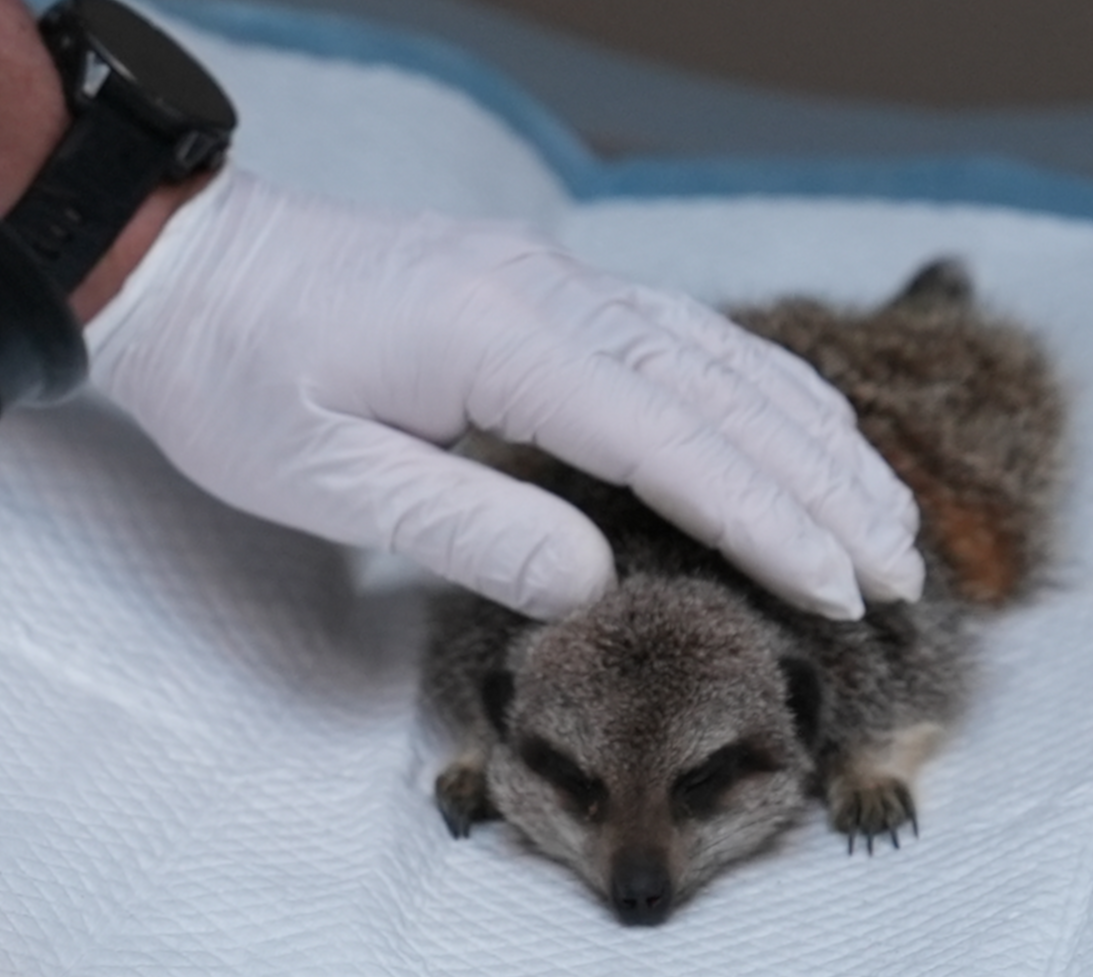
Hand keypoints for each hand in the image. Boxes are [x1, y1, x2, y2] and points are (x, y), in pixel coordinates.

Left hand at [86, 169, 922, 619]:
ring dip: (810, 437)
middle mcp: (551, 294)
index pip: (671, 439)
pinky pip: (679, 337)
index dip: (765, 520)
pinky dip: (755, 392)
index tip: (842, 590)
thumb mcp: (325, 476)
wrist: (186, 269)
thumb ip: (467, 526)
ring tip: (888, 513)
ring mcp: (553, 281)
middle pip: (723, 393)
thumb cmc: (237, 379)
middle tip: (906, 573)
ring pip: (718, 355)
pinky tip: (795, 430)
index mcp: (501, 338)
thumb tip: (594, 580)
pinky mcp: (543, 290)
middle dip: (823, 487)